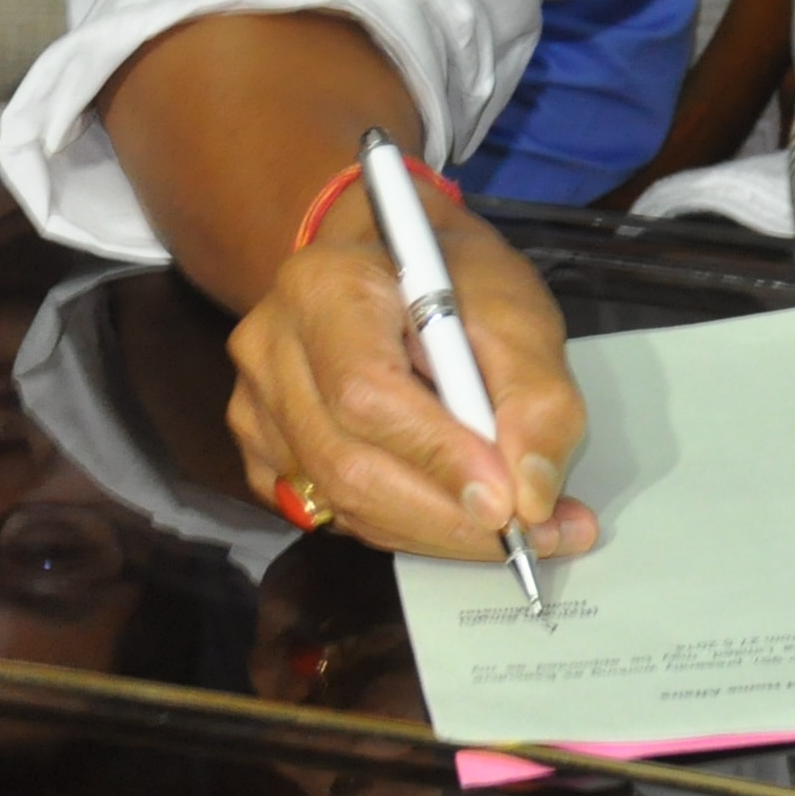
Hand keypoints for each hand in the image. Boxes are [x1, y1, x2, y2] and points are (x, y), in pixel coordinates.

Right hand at [222, 183, 602, 562]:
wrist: (392, 261)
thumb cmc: (453, 276)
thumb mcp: (517, 308)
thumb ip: (535, 396)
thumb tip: (532, 493)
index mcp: (326, 287)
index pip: (366, 392)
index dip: (438, 455)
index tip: (508, 501)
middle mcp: (272, 347)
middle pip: (347, 462)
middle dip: (448, 516)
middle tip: (537, 534)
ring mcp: (257, 404)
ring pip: (341, 502)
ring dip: (437, 531)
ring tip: (521, 530)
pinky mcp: (264, 450)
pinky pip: (333, 513)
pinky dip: (406, 528)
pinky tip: (459, 515)